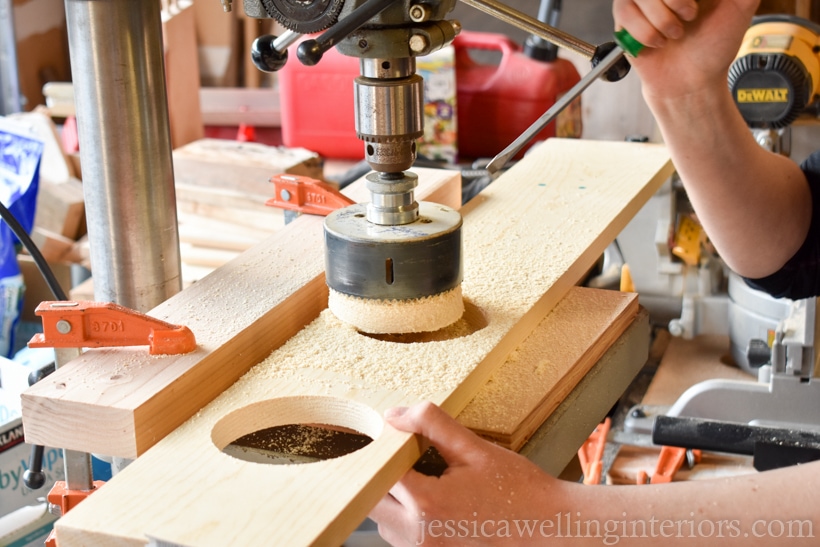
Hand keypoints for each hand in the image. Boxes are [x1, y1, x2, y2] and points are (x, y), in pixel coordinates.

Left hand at [369, 402, 571, 545]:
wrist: (552, 531)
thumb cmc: (520, 491)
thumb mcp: (475, 448)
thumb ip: (431, 425)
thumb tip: (394, 415)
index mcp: (428, 504)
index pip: (378, 473)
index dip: (382, 453)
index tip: (395, 442)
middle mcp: (420, 536)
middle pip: (373, 502)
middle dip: (382, 479)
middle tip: (405, 461)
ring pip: (385, 524)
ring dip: (394, 501)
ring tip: (425, 482)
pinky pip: (403, 539)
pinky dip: (408, 520)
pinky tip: (436, 506)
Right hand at [612, 0, 759, 99]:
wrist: (690, 82)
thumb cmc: (714, 47)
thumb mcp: (741, 8)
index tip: (693, 13)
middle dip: (675, 1)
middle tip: (689, 17)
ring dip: (662, 20)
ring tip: (674, 34)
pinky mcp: (624, 16)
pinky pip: (625, 12)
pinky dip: (645, 32)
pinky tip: (657, 41)